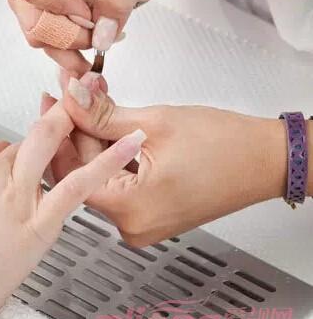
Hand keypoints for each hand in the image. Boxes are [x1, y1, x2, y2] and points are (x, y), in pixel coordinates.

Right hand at [5, 0, 171, 74]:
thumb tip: (101, 35)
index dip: (57, 6)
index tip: (88, 13)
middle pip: (29, 12)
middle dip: (66, 34)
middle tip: (97, 34)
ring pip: (34, 31)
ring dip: (68, 46)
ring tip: (98, 39)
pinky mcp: (32, 6)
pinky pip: (41, 38)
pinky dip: (65, 51)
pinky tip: (87, 47)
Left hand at [47, 72, 286, 246]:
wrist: (265, 160)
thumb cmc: (226, 147)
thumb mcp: (155, 123)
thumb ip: (103, 115)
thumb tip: (73, 99)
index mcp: (131, 210)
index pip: (73, 170)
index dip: (59, 130)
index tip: (53, 101)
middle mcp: (133, 225)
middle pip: (86, 172)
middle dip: (79, 128)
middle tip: (73, 93)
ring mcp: (142, 222)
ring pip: (102, 174)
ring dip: (96, 137)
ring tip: (94, 100)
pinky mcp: (151, 212)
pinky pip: (119, 181)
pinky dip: (113, 153)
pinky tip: (110, 124)